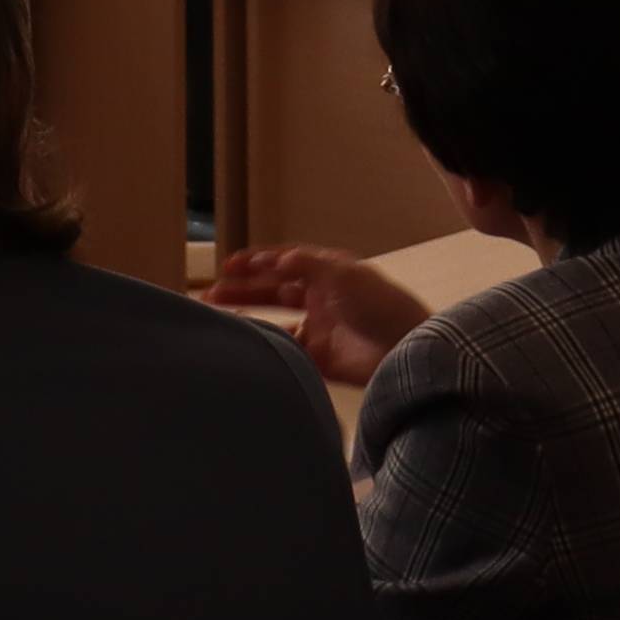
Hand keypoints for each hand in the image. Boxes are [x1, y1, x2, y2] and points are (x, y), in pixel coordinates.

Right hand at [204, 242, 426, 385]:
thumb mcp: (344, 274)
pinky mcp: (321, 359)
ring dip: (251, 318)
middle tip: (213, 292)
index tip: (229, 265)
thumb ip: (308, 265)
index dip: (258, 262)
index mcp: (329, 273)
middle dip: (245, 290)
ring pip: (277, 321)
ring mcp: (321, 329)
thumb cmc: (382, 306)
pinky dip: (268, 346)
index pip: (287, 263)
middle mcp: (323, 299)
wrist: (405, 351)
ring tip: (221, 317)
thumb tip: (277, 260)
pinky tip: (248, 344)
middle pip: (276, 291)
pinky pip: (287, 350)